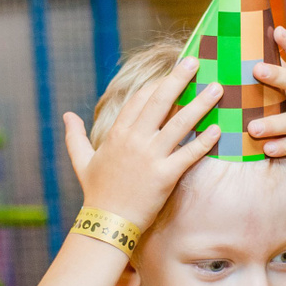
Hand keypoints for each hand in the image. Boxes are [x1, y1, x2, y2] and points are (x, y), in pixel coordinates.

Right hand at [63, 57, 221, 228]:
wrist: (107, 223)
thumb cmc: (96, 193)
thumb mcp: (81, 161)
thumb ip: (74, 136)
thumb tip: (67, 115)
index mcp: (117, 134)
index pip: (139, 99)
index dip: (156, 84)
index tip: (171, 73)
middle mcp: (135, 140)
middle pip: (160, 101)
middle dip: (179, 79)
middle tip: (195, 61)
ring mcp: (151, 157)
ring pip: (180, 123)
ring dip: (201, 103)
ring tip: (217, 88)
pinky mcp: (165, 175)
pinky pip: (189, 153)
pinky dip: (204, 141)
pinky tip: (218, 128)